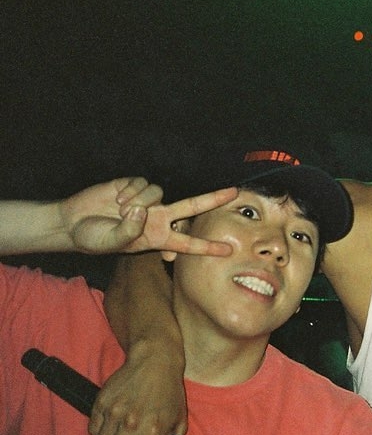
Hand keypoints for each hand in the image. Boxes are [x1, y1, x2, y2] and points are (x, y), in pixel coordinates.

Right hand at [61, 177, 237, 254]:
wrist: (74, 223)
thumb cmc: (96, 238)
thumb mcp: (114, 242)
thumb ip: (130, 231)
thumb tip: (143, 210)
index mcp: (158, 237)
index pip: (187, 243)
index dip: (206, 247)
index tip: (227, 250)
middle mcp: (158, 218)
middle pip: (192, 207)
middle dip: (213, 199)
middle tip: (235, 193)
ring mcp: (148, 202)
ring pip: (158, 193)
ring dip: (139, 200)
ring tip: (120, 209)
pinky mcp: (135, 186)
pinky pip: (141, 184)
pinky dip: (129, 191)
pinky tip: (116, 198)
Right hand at [89, 343, 186, 434]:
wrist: (155, 361)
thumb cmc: (170, 394)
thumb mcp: (178, 422)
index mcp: (153, 431)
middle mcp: (131, 424)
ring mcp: (113, 413)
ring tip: (124, 431)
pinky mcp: (100, 403)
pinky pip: (93, 431)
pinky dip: (102, 430)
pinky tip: (115, 420)